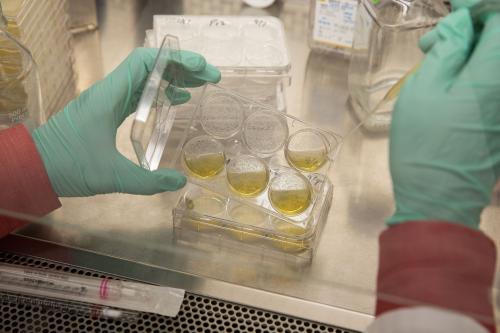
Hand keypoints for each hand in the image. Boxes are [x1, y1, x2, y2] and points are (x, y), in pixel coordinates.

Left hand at [32, 48, 220, 196]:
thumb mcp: (112, 177)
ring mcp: (108, 100)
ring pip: (145, 80)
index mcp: (110, 96)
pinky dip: (159, 94)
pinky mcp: (107, 111)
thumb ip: (149, 182)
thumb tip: (180, 182)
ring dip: (172, 79)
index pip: (145, 62)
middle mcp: (110, 92)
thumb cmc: (68, 166)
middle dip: (182, 68)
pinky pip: (139, 95)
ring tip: (199, 86)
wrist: (34, 167)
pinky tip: (176, 101)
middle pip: (150, 67)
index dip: (175, 60)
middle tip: (210, 77)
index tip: (199, 68)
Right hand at [388, 4, 499, 228]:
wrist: (439, 198)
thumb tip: (464, 23)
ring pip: (493, 63)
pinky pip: (491, 84)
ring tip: (433, 61)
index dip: (479, 9)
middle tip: (432, 44)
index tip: (454, 11)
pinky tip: (446, 81)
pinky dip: (473, 72)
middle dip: (471, 30)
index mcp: (494, 73)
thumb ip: (449, 48)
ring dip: (469, 52)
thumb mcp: (425, 89)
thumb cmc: (425, 144)